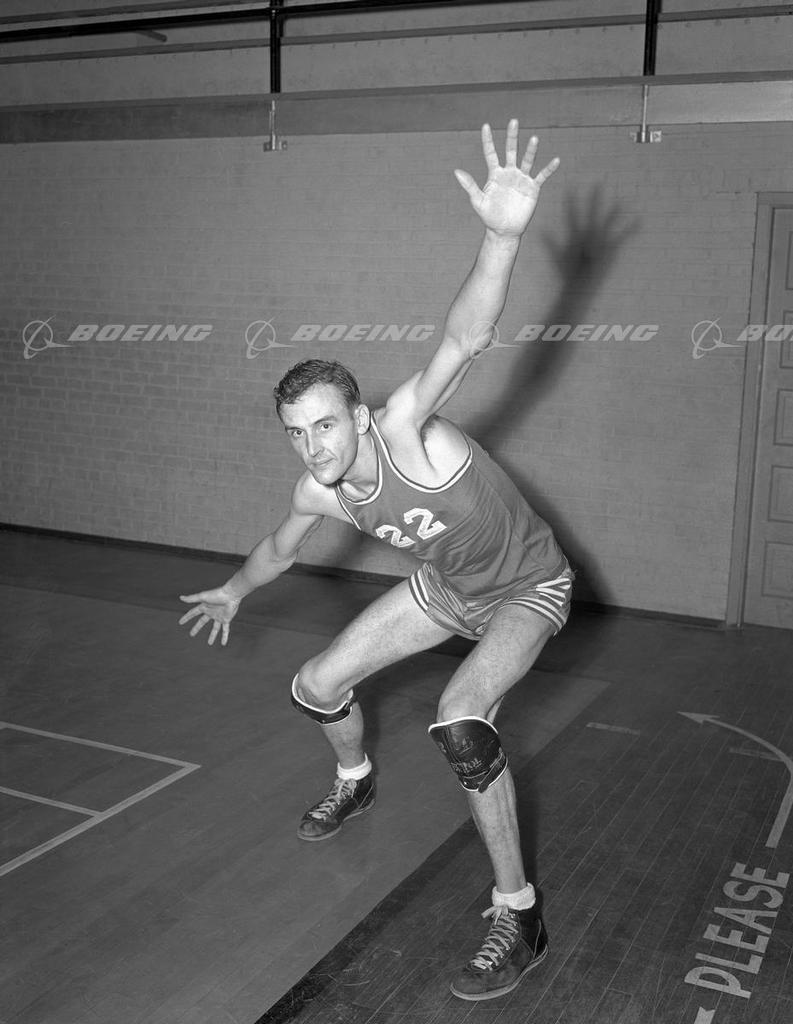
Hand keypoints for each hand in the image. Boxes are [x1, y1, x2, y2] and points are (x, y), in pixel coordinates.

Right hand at [178, 585, 239, 645]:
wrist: (231, 594)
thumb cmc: (217, 594)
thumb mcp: (202, 597)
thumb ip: (192, 598)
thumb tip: (181, 597)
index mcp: (204, 606)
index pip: (193, 613)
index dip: (187, 617)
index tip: (180, 622)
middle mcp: (211, 612)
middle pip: (202, 622)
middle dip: (197, 628)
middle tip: (191, 634)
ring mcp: (219, 616)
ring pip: (215, 628)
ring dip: (212, 636)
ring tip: (209, 643)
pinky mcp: (226, 619)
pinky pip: (225, 630)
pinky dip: (224, 637)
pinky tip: (223, 644)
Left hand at [454, 119, 558, 237]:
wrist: (504, 230)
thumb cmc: (489, 216)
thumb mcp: (478, 201)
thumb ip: (470, 185)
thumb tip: (456, 171)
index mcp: (495, 173)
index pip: (491, 153)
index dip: (488, 140)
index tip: (485, 126)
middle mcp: (509, 172)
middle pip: (511, 150)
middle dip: (512, 136)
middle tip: (513, 121)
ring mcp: (522, 179)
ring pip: (527, 160)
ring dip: (530, 150)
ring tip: (534, 139)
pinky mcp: (532, 188)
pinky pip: (542, 176)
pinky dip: (549, 168)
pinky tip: (556, 160)